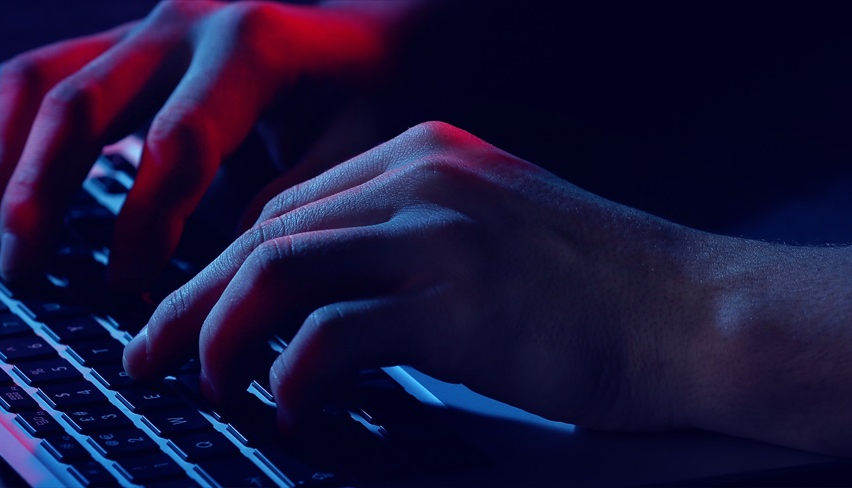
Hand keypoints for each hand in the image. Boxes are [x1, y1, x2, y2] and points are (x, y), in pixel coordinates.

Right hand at [0, 0, 424, 290]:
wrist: (363, 38)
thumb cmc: (366, 99)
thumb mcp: (356, 151)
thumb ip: (291, 206)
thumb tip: (217, 276)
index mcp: (251, 47)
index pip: (177, 143)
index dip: (145, 225)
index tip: (129, 291)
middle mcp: (185, 25)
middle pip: (82, 105)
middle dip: (44, 193)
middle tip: (27, 268)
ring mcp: (143, 27)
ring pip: (38, 83)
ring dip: (10, 165)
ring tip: (10, 241)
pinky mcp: (119, 42)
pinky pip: (34, 75)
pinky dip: (5, 133)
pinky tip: (6, 193)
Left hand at [123, 121, 717, 431]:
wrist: (698, 312)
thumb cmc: (602, 291)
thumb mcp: (492, 236)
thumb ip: (408, 247)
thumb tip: (322, 305)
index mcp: (424, 155)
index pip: (289, 207)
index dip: (224, 268)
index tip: (191, 316)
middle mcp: (420, 177)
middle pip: (265, 233)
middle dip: (194, 302)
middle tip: (152, 355)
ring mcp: (437, 233)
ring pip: (275, 269)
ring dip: (220, 334)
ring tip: (202, 385)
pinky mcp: (455, 301)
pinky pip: (330, 334)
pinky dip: (291, 377)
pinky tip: (287, 410)